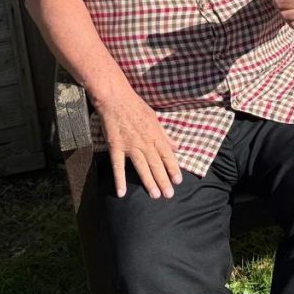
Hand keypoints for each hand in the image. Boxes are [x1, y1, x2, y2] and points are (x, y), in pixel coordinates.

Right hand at [95, 83, 181, 199]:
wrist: (115, 98)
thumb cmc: (136, 106)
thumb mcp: (154, 118)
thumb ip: (165, 135)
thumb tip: (176, 147)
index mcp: (155, 134)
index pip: (167, 155)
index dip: (173, 168)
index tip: (178, 180)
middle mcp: (145, 141)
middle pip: (156, 164)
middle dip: (164, 180)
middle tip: (169, 194)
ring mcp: (130, 145)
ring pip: (142, 167)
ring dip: (149, 182)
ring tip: (155, 195)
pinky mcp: (116, 146)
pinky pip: (118, 166)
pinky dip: (120, 179)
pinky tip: (121, 192)